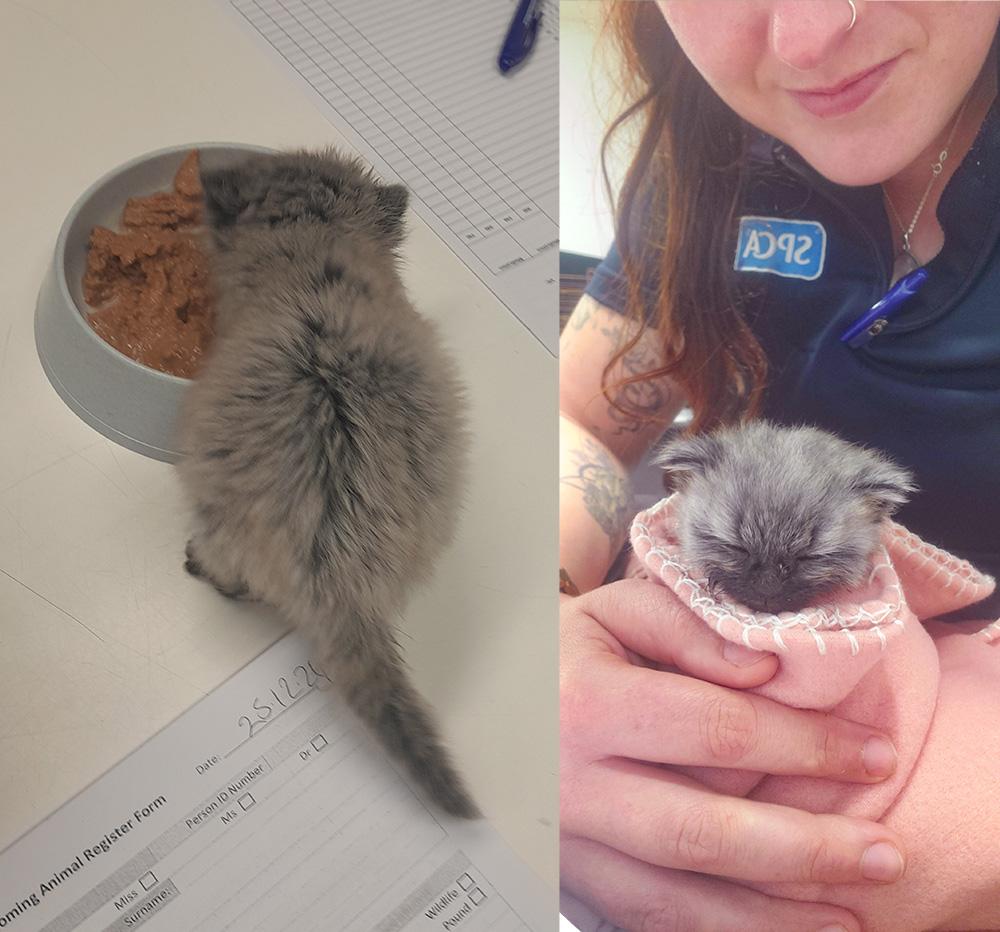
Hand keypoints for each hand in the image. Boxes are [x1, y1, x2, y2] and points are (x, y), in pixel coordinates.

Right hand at [560, 579, 906, 931]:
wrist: (475, 700)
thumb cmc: (557, 650)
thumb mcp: (611, 612)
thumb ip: (686, 627)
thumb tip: (765, 671)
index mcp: (587, 704)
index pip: (718, 732)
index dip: (806, 747)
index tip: (874, 753)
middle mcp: (572, 784)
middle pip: (704, 832)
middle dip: (805, 850)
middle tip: (885, 855)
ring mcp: (565, 841)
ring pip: (676, 897)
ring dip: (770, 915)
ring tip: (852, 913)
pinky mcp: (564, 874)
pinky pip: (644, 917)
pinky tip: (771, 929)